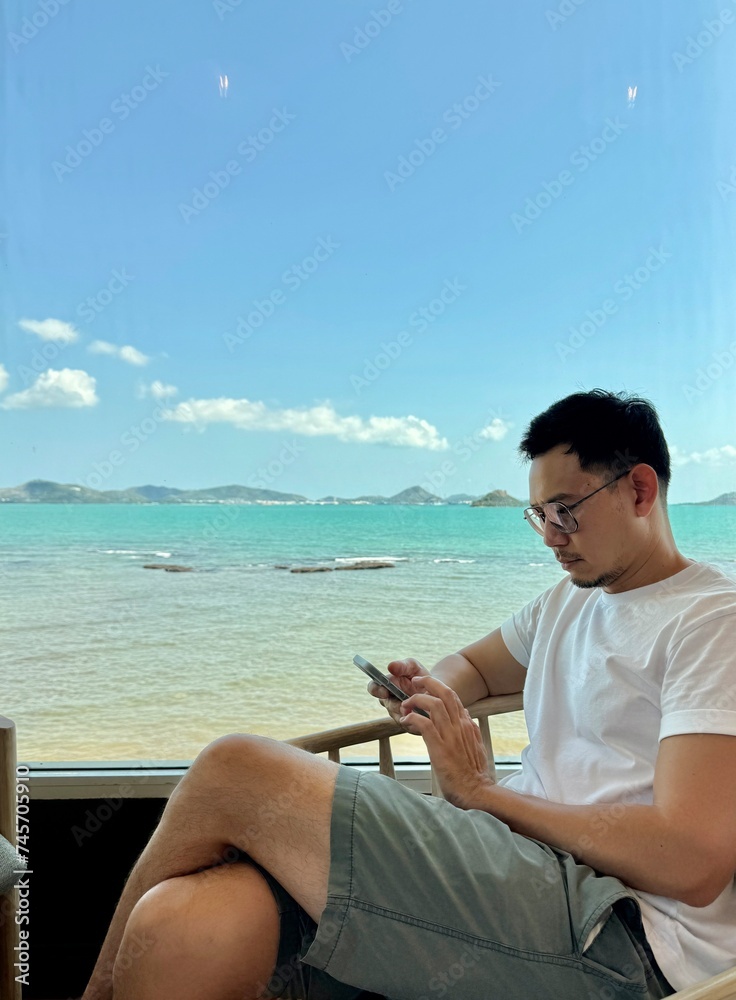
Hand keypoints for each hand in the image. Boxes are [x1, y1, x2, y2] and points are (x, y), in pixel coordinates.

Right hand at [366, 657, 428, 733]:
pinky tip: (424, 714)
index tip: (384, 691)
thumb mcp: (413, 667)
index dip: (376, 690)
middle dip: (395, 704)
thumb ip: (402, 666)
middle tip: (404, 702)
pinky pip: (410, 725)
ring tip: (417, 708)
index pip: (374, 688)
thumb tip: (391, 666)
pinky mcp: (410, 726)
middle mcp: (390, 703)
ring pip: (398, 717)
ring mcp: (399, 715)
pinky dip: (417, 719)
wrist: (438, 692)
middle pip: (387, 705)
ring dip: (407, 712)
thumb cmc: (421, 678)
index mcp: (387, 687)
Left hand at [399, 675, 494, 807]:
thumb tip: (466, 715)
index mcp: (468, 725)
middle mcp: (460, 725)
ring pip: (434, 704)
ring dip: (416, 700)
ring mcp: (451, 735)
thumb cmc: (473, 774)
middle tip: (414, 682)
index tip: (425, 685)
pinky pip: (424, 724)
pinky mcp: (440, 747)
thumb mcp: (476, 746)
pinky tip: (405, 720)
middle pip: (445, 692)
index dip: (438, 686)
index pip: (453, 696)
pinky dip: (412, 718)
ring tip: (405, 705)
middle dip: (428, 682)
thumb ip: (470, 730)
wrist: (476, 793)